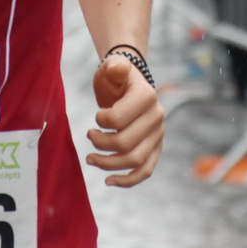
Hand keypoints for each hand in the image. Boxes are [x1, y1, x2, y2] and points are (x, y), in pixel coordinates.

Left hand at [85, 56, 163, 186]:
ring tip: (90, 159)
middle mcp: (157, 117)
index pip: (119, 119)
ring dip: (108, 164)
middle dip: (101, 144)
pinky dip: (128, 180)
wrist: (129, 85)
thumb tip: (116, 68)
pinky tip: (109, 181)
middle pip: (126, 143)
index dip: (101, 121)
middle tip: (89, 136)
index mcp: (147, 96)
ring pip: (134, 161)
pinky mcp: (155, 148)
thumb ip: (115, 66)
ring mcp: (158, 135)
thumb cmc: (116, 77)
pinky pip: (145, 170)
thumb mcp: (113, 66)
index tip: (97, 116)